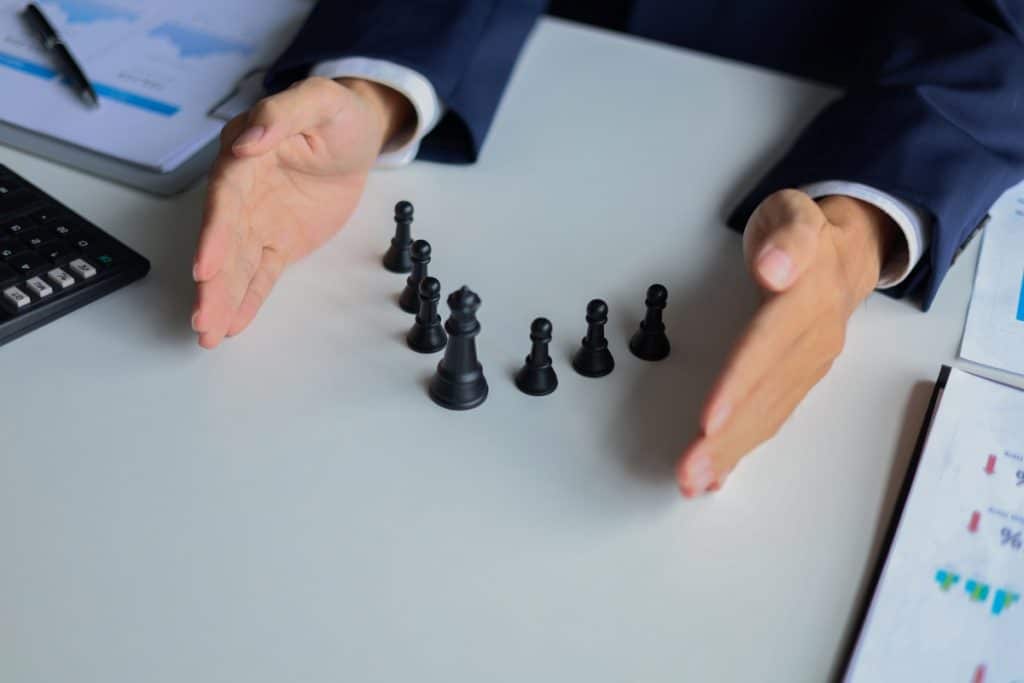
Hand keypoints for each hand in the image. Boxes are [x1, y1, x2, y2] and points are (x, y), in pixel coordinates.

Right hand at [191, 76, 412, 347]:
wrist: (358, 134)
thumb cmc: (335, 112)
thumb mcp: (318, 100)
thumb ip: (281, 115)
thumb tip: (247, 141)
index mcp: (245, 155)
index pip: (225, 198)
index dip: (214, 234)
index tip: (205, 266)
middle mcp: (243, 192)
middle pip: (224, 240)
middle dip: (212, 281)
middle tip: (203, 317)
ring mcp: (259, 220)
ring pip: (237, 264)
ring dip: (222, 298)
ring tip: (208, 334)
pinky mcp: (279, 242)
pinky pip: (261, 274)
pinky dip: (248, 299)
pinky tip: (232, 325)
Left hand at [676, 190, 897, 495]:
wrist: (846, 250)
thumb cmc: (802, 230)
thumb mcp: (794, 212)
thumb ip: (787, 236)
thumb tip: (775, 266)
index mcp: (807, 298)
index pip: (767, 345)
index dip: (739, 384)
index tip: (711, 419)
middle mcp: (813, 338)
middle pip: (765, 393)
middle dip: (728, 437)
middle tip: (690, 471)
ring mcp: (811, 363)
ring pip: (768, 414)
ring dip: (732, 452)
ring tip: (695, 482)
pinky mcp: (802, 378)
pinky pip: (773, 416)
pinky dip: (745, 447)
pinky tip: (719, 473)